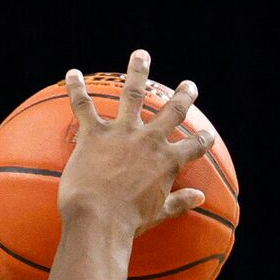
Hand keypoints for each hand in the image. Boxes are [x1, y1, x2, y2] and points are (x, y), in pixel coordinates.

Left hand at [58, 50, 212, 236]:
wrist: (98, 221)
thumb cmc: (128, 223)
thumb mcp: (158, 214)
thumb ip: (179, 202)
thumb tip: (200, 197)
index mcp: (167, 161)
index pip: (194, 146)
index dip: (203, 140)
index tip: (207, 135)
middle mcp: (149, 140)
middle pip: (173, 111)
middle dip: (184, 96)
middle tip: (189, 86)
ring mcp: (122, 133)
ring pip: (133, 94)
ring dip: (138, 72)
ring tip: (141, 55)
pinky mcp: (94, 134)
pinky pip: (84, 105)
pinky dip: (77, 88)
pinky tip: (73, 73)